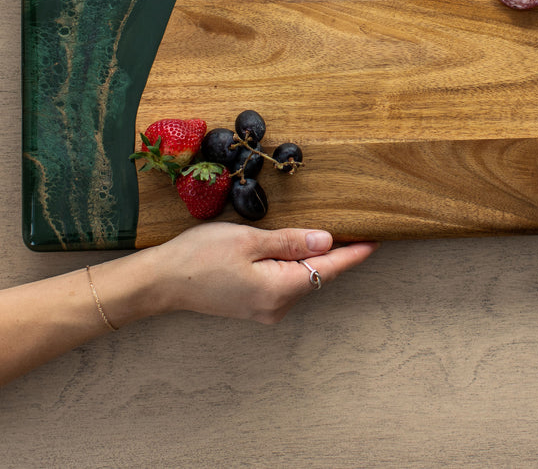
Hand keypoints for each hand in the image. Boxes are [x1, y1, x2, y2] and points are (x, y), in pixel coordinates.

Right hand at [141, 223, 378, 323]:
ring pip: (300, 279)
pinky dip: (293, 266)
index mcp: (279, 290)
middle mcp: (277, 306)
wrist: (161, 281)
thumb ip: (292, 241)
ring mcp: (265, 310)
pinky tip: (294, 249)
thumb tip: (328, 240)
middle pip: (316, 275)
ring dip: (311, 259)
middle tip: (356, 229)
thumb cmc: (200, 256)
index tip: (376, 241)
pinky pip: (284, 283)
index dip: (353, 254)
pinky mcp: (253, 306)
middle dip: (334, 254)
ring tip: (327, 235)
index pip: (328, 269)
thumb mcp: (249, 240)